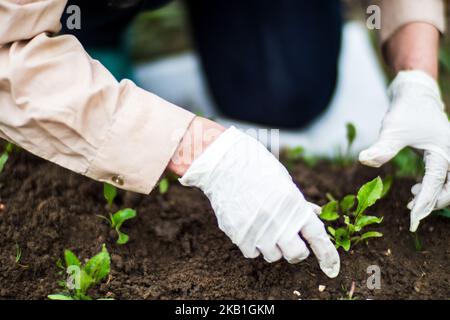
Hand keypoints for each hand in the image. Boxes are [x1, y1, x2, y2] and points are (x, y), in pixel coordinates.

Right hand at [179, 126, 339, 277]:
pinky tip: (249, 227)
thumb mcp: (284, 181)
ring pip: (273, 256)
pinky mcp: (238, 235)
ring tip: (264, 227)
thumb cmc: (256, 167)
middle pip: (296, 254)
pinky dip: (253, 245)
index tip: (331, 267)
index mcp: (294, 205)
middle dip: (296, 250)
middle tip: (290, 240)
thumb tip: (314, 214)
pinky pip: (252, 253)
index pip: (318, 236)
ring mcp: (258, 230)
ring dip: (273, 246)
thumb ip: (299, 203)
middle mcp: (278, 221)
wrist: (223, 163)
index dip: (327, 255)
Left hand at [359, 70, 449, 231]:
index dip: (425, 204)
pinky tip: (417, 190)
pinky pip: (445, 177)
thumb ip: (382, 147)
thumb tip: (364, 160)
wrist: (415, 94)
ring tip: (413, 202)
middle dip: (434, 203)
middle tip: (413, 213)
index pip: (436, 184)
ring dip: (435, 196)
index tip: (412, 221)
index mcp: (444, 151)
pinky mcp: (444, 154)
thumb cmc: (406, 111)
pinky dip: (434, 187)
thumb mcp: (392, 129)